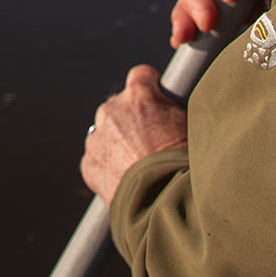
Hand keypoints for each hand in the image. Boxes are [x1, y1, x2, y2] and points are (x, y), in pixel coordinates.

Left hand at [81, 64, 188, 204]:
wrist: (166, 200)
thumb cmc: (184, 162)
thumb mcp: (187, 124)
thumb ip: (168, 107)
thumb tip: (166, 106)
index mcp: (138, 95)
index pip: (141, 76)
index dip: (150, 88)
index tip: (156, 100)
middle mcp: (112, 110)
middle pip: (119, 106)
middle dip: (131, 119)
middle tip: (150, 141)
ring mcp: (97, 137)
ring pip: (105, 133)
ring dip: (117, 143)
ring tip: (139, 164)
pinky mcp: (89, 163)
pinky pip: (97, 158)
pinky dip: (108, 166)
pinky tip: (127, 178)